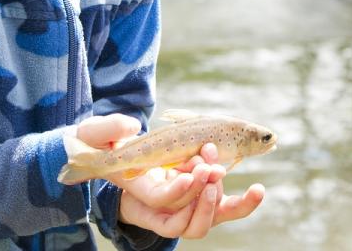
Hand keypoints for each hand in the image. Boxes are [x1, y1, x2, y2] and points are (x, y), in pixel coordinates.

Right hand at [75, 114, 265, 238]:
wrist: (111, 156)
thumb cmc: (98, 144)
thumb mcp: (93, 133)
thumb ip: (106, 129)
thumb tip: (129, 127)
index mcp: (135, 193)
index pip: (159, 204)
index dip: (176, 192)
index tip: (195, 171)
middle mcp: (159, 209)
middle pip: (186, 223)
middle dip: (201, 194)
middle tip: (210, 165)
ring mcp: (181, 207)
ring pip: (205, 222)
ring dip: (220, 197)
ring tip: (219, 165)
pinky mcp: (199, 198)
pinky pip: (222, 211)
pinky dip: (241, 205)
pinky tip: (257, 190)